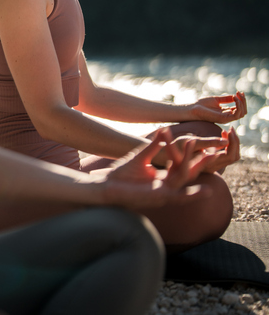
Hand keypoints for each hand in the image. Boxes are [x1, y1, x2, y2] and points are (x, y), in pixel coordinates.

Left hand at [97, 128, 212, 210]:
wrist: (107, 187)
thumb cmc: (122, 174)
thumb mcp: (141, 156)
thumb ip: (154, 145)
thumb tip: (164, 129)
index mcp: (162, 176)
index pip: (183, 164)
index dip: (195, 154)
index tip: (207, 143)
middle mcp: (166, 185)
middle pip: (189, 172)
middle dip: (203, 162)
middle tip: (219, 151)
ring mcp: (164, 193)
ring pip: (186, 179)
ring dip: (196, 167)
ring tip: (211, 155)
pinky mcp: (160, 198)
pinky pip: (179, 195)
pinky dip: (192, 194)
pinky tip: (206, 192)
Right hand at [167, 127, 239, 174]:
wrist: (164, 157)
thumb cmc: (175, 148)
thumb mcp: (191, 142)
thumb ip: (208, 142)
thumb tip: (225, 141)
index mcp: (209, 165)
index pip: (230, 155)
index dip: (232, 142)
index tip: (227, 129)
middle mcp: (212, 168)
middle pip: (234, 157)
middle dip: (235, 142)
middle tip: (230, 128)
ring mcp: (212, 167)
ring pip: (231, 156)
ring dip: (232, 143)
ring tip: (226, 130)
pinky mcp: (209, 163)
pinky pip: (225, 155)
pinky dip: (226, 145)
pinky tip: (221, 134)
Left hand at [188, 92, 246, 123]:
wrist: (193, 109)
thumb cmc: (202, 104)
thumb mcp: (216, 100)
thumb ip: (226, 99)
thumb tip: (235, 96)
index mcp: (226, 112)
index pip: (239, 109)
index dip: (242, 100)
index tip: (240, 92)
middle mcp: (227, 116)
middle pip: (243, 112)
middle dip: (243, 101)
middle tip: (240, 93)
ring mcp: (226, 118)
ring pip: (241, 114)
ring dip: (242, 103)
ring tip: (237, 95)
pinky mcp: (223, 119)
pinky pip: (236, 115)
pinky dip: (238, 106)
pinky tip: (234, 98)